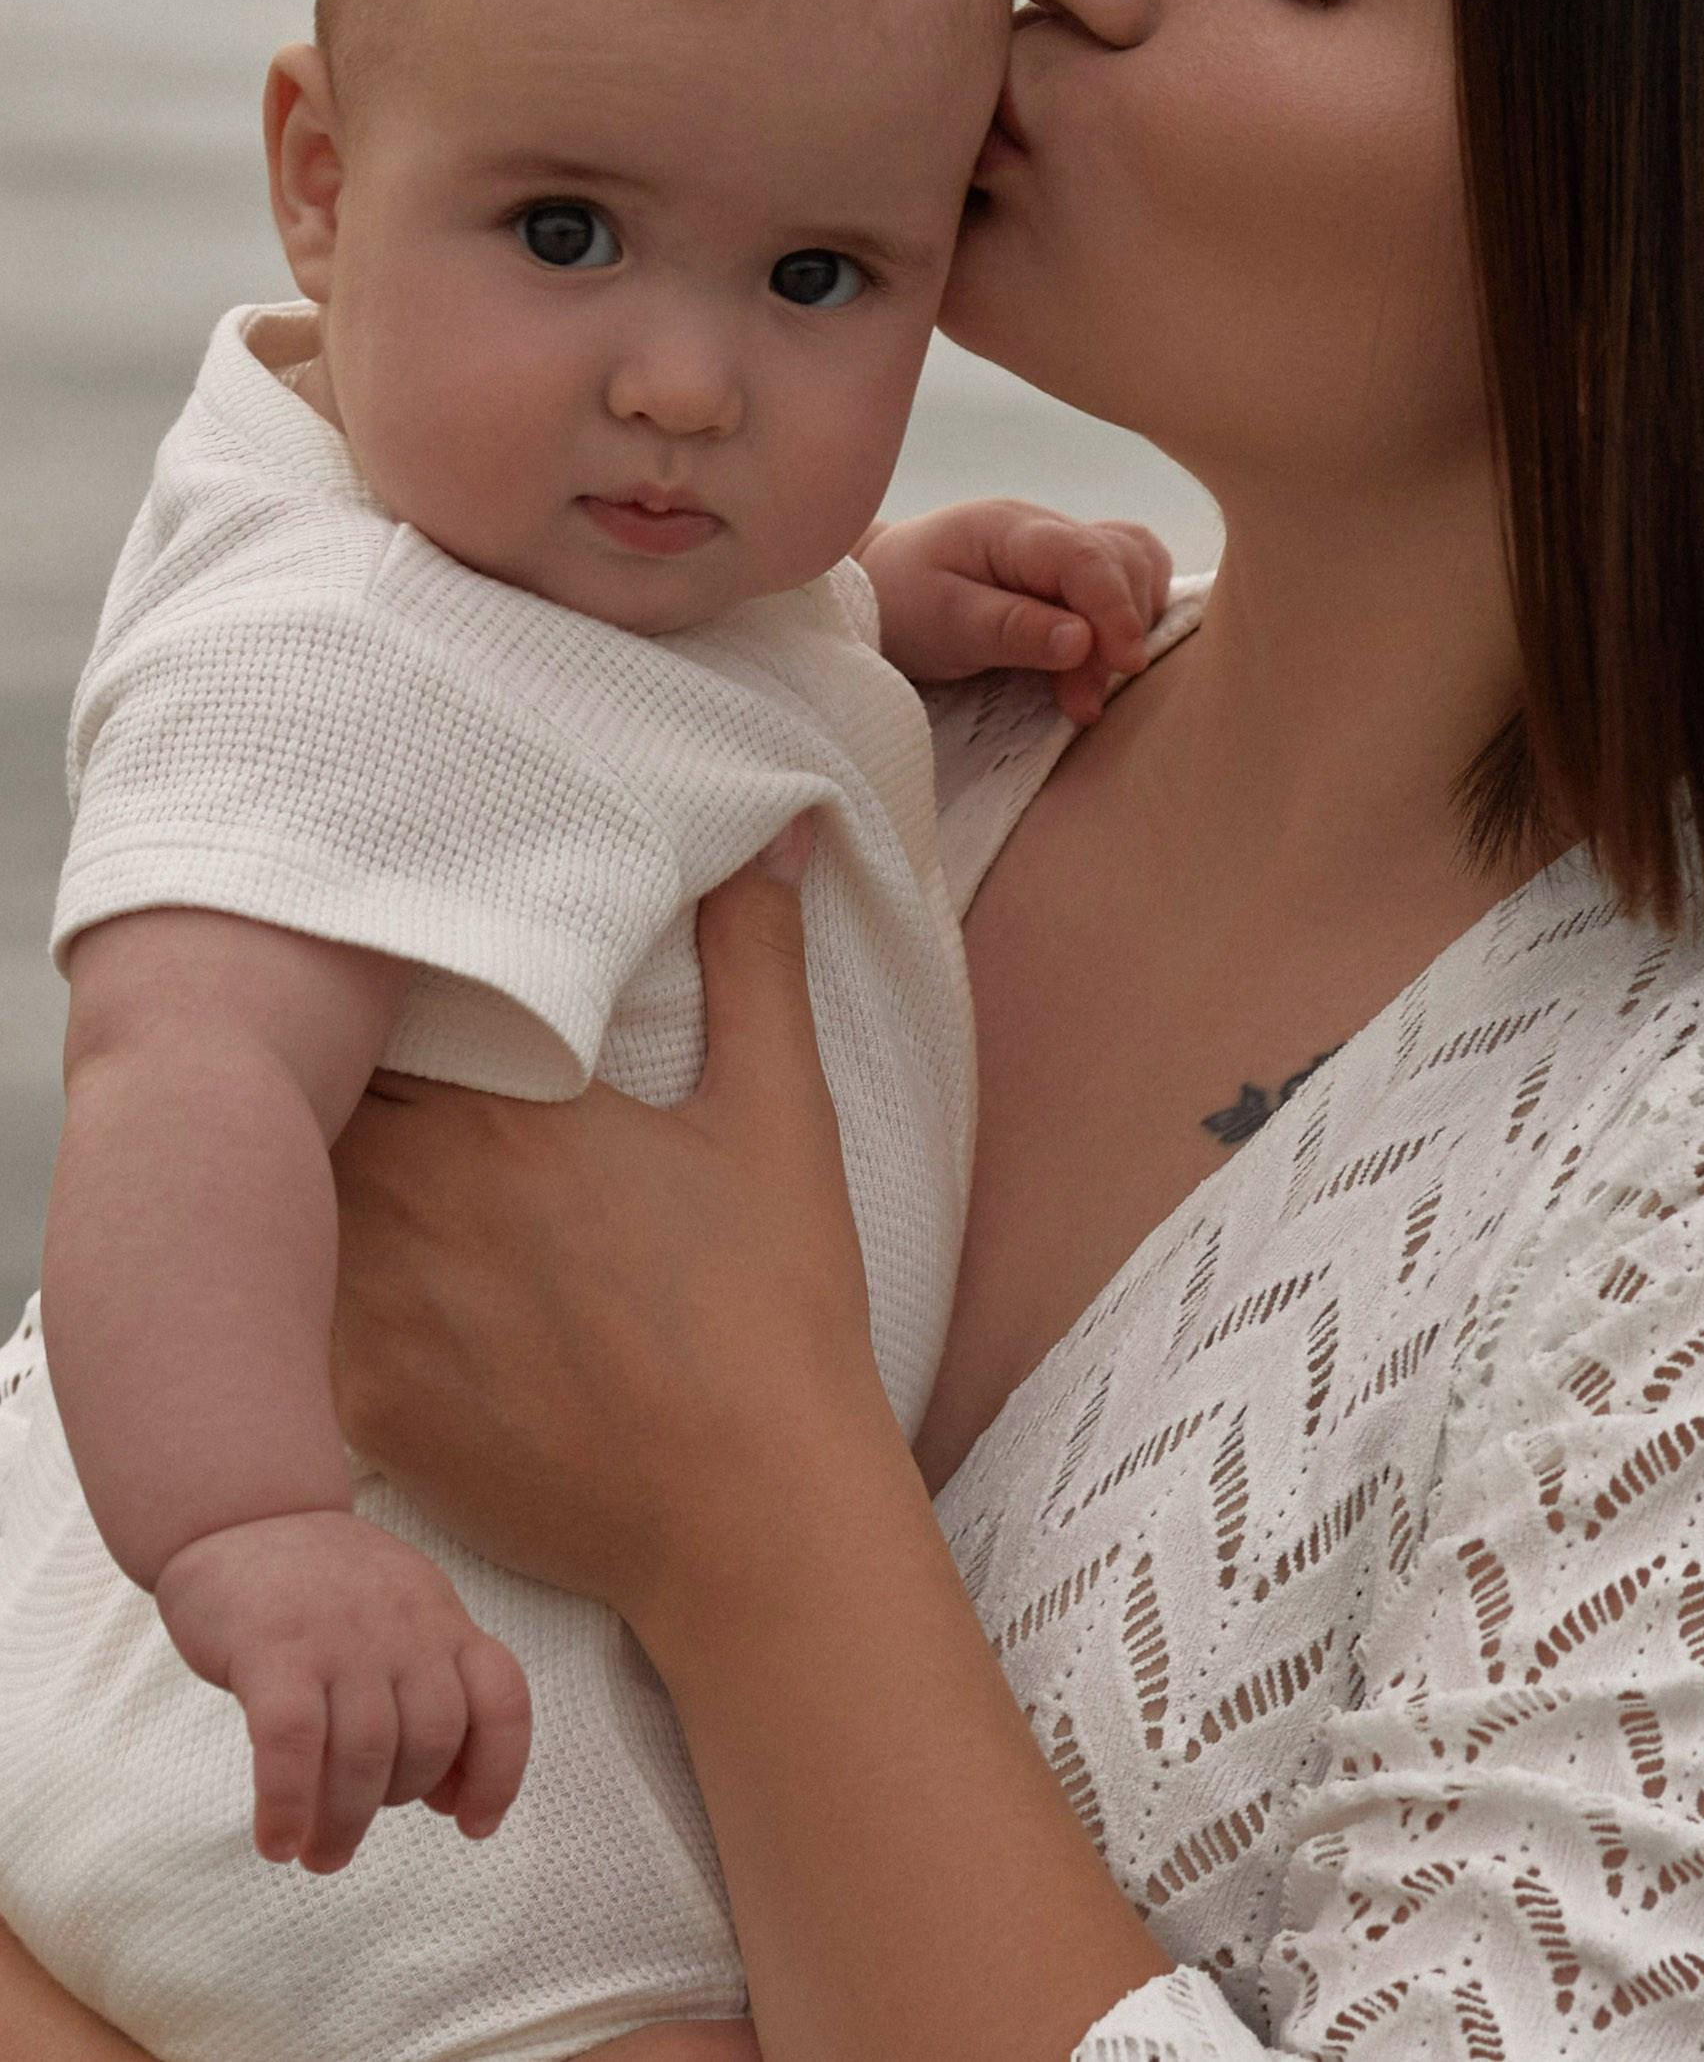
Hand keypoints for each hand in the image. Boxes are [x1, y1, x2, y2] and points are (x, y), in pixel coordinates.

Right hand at [154, 1507, 531, 1872]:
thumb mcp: (399, 1617)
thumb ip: (428, 1691)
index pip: (502, 1698)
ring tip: (316, 1854)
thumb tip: (451, 1797)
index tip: (475, 1826)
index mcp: (443, 1618)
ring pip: (366, 1753)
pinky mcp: (274, 1648)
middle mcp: (405, 1624)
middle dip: (396, 1803)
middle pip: (432, 1740)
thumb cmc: (322, 1588)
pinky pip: (293, 1744)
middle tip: (348, 1836)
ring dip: (344, 1823)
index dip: (501, 1771)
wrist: (242, 1511)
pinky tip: (276, 1842)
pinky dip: (288, 1805)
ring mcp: (342, 1634)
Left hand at [330, 823, 891, 1648]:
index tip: (379, 956)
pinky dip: (294, 1288)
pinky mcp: (362, 1399)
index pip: (385, 999)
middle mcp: (419, 1188)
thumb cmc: (775, 1306)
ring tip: (303, 1151)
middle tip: (330, 1040)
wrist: (748, 1513)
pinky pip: (284, 1317)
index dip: (370, 975)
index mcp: (510, 1102)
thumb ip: (759, 959)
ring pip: (285, 1197)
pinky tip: (326, 1278)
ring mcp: (378, 1300)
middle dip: (322, 1066)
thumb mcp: (780, 1114)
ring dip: (301, 1171)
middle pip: (314, 1092)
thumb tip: (780, 828)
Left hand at [858, 501, 1172, 723]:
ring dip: (1130, 624)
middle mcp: (1046, 529)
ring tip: (1088, 685)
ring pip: (1136, 565)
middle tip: (1082, 702)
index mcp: (1010, 529)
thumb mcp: (943, 621)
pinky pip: (1126, 576)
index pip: (1085, 556)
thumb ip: (1011, 629)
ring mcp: (1061, 546)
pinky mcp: (1069, 573)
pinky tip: (1107, 653)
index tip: (1127, 665)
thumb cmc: (900, 603)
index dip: (1115, 610)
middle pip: (1122, 561)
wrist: (876, 592)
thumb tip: (1083, 640)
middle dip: (1118, 632)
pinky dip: (1130, 613)